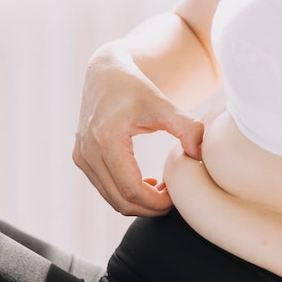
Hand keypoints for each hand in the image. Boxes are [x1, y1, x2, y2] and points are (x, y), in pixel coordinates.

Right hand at [72, 46, 203, 216]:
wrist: (106, 75)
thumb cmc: (136, 89)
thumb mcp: (164, 104)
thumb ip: (187, 127)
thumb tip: (200, 155)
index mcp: (106, 139)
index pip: (131, 189)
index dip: (157, 202)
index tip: (177, 197)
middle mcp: (88, 151)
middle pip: (121, 200)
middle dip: (150, 207)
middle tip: (174, 197)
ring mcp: (81, 157)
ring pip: (112, 199)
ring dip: (139, 203)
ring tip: (163, 189)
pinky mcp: (81, 159)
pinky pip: (105, 189)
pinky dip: (126, 194)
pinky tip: (147, 182)